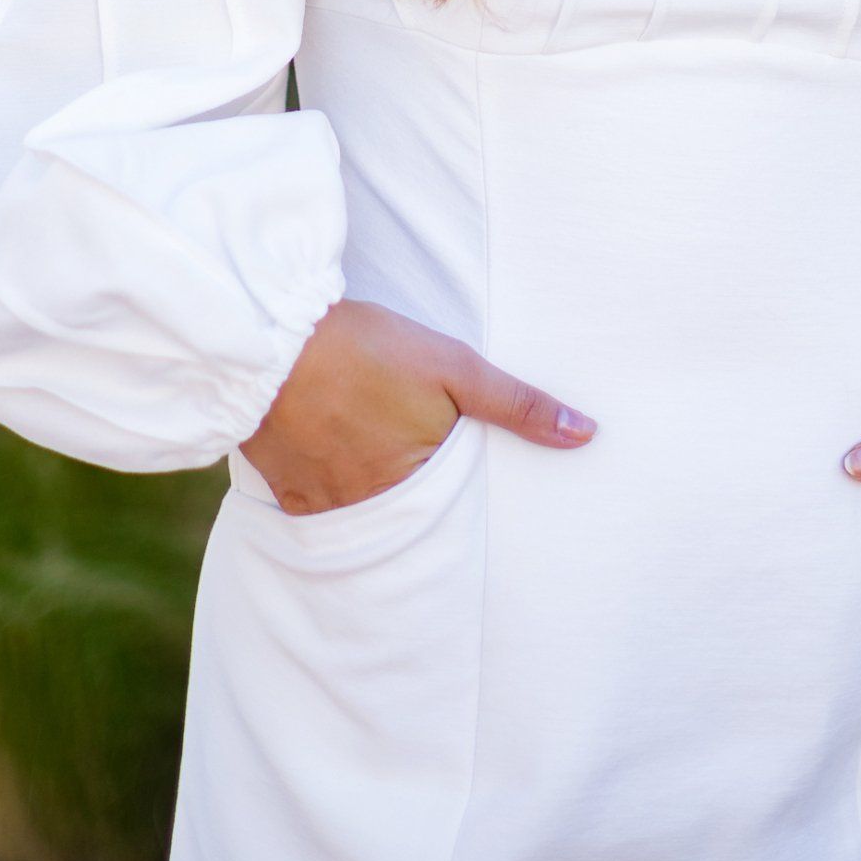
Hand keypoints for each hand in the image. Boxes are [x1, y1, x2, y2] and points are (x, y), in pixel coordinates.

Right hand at [239, 297, 595, 514]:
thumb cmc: (370, 349)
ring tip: (381, 479)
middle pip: (408, 522)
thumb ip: (519, 406)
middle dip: (420, 513)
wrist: (276, 339)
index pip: (457, 515)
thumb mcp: (457, 368)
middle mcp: (370, 510)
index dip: (466, 506)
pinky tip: (339, 473)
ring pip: (362, 520)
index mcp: (418, 486)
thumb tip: (585, 434)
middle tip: (426, 498)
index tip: (472, 503)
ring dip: (375, 505)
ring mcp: (323, 504)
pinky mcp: (286, 490)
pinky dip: (334, 498)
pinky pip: (318, 511)